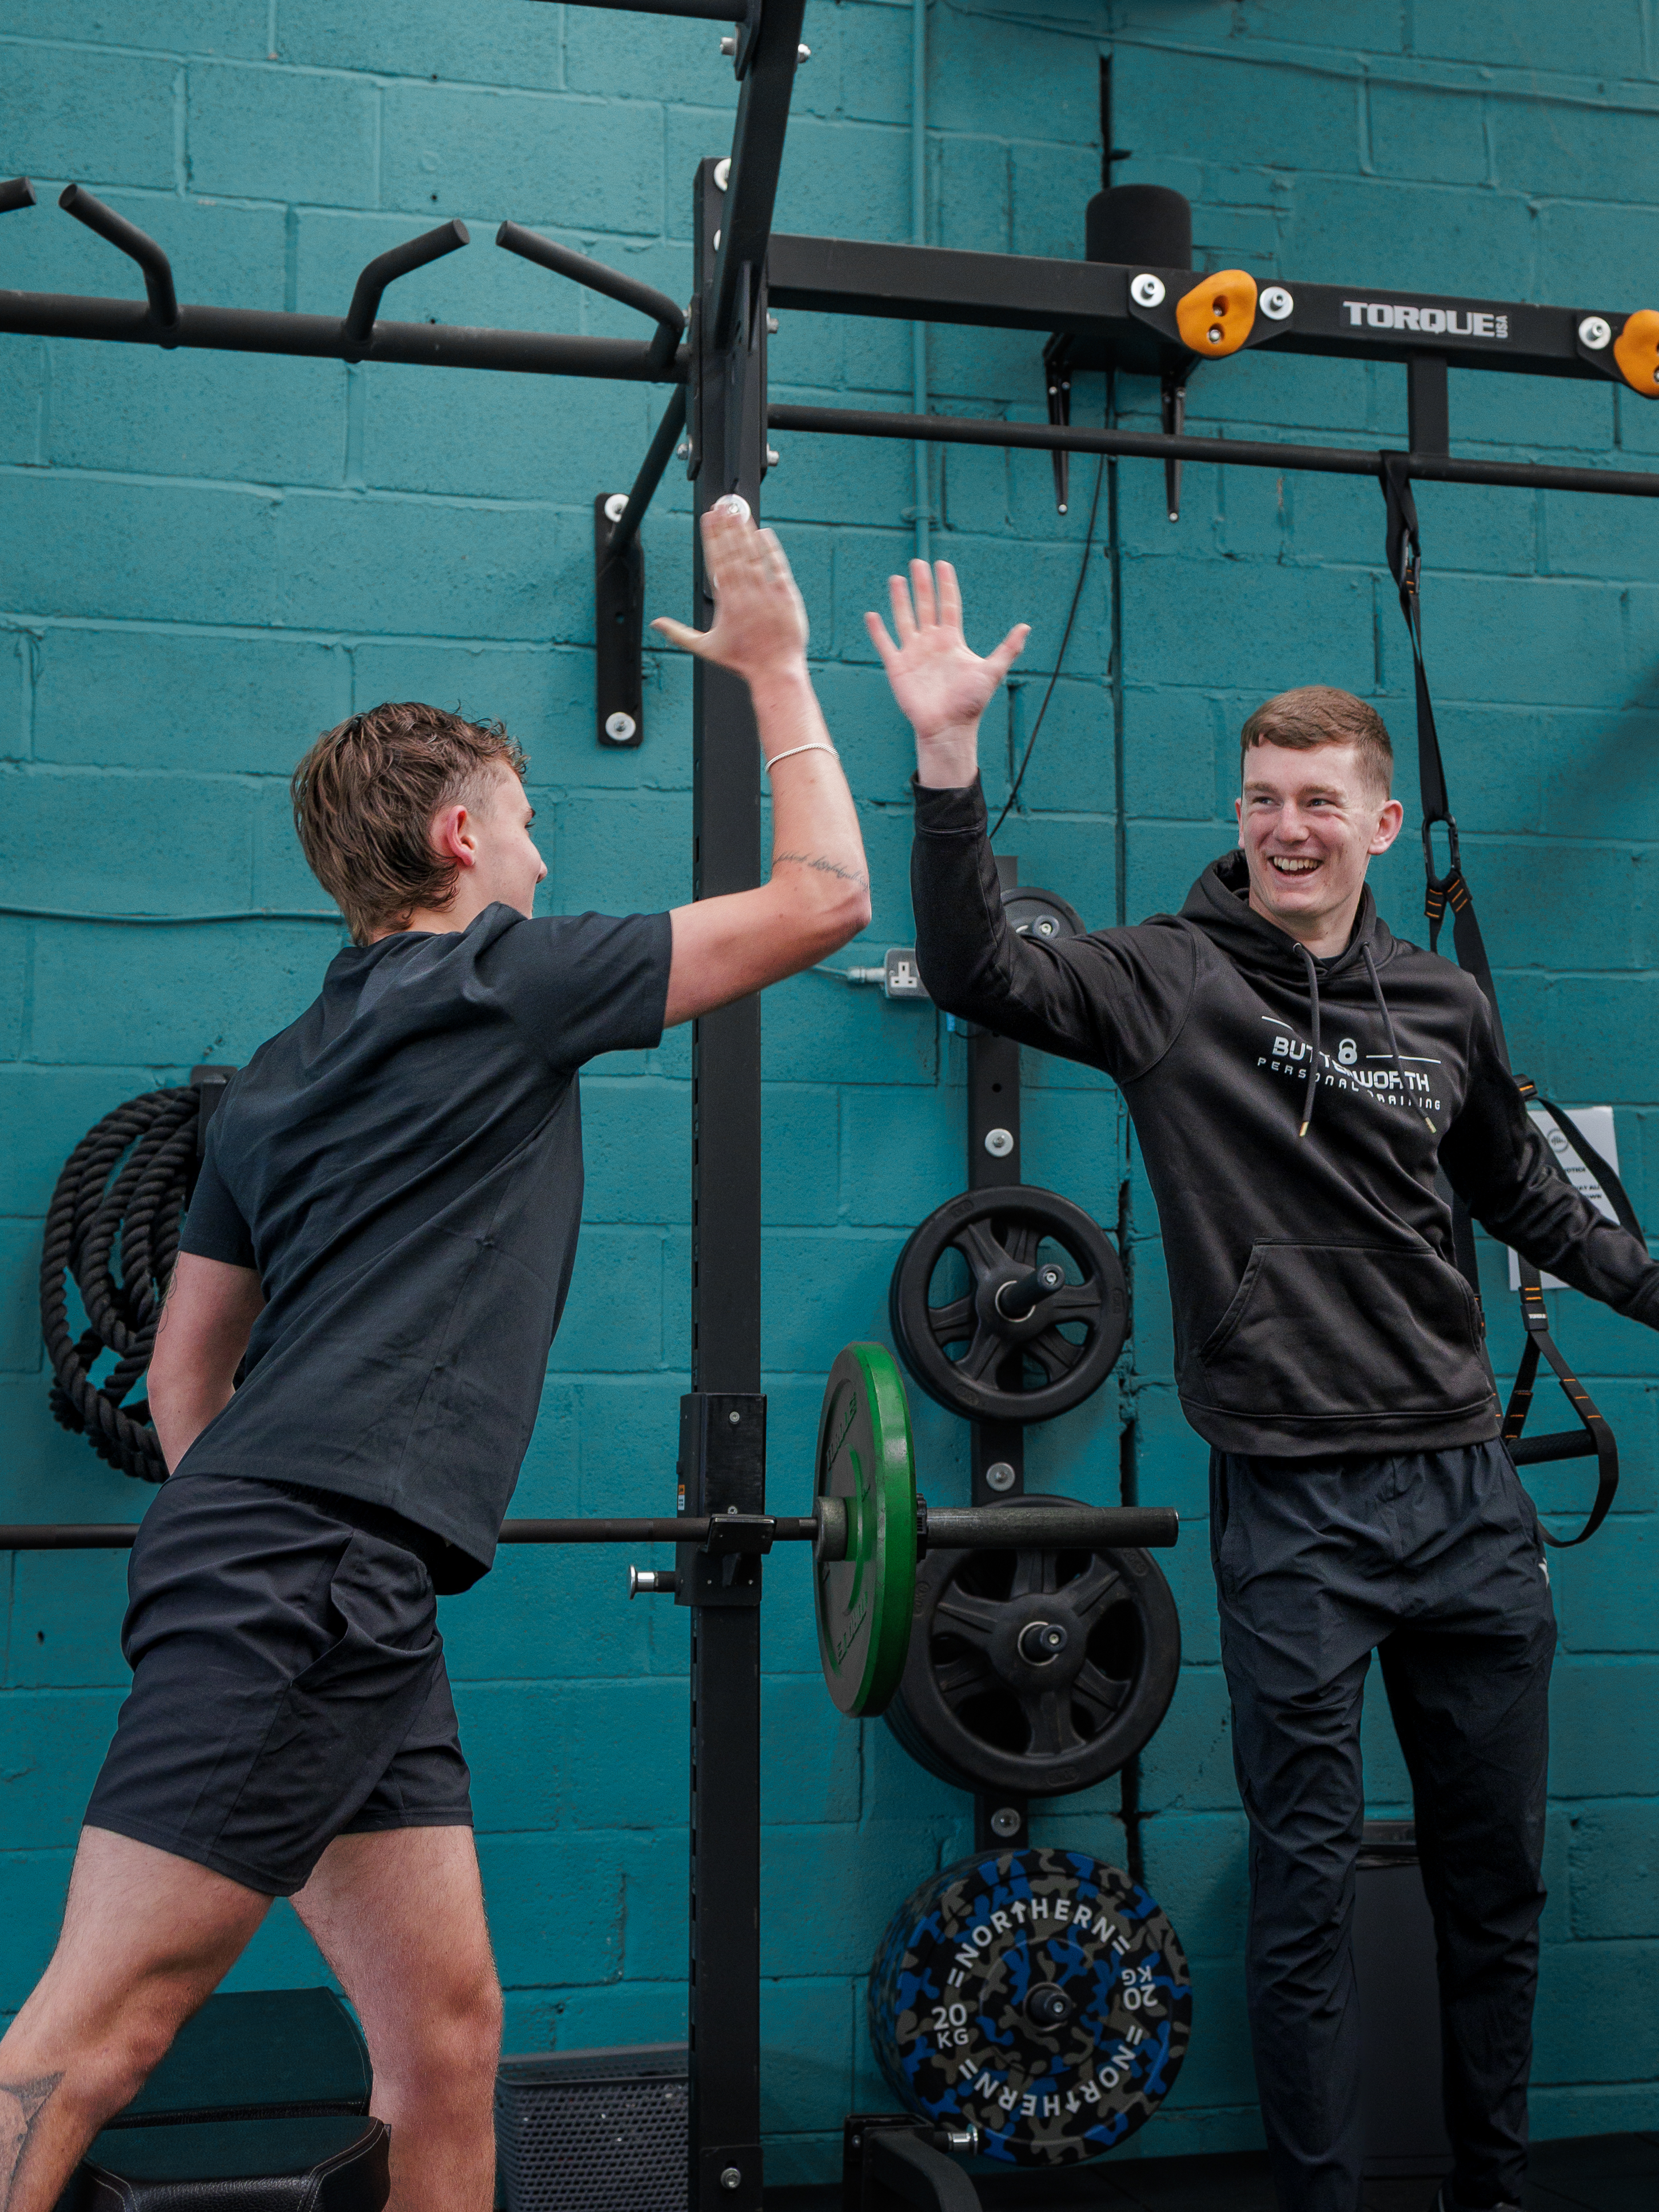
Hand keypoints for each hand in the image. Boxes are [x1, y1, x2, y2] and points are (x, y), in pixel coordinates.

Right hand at [652, 497, 808, 686]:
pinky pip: (778, 566)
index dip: (712, 537)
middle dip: (727, 527)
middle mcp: (746, 594)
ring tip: (739, 512)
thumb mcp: (705, 648)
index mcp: (726, 602)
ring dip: (746, 532)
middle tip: (722, 505)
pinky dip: (771, 549)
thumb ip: (678, 633)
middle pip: (734, 552)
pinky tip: (764, 532)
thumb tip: (655, 624)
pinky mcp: (786, 595)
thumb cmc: (741, 661)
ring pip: (754, 555)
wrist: (775, 671)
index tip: (708, 517)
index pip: (717, 561)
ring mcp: (767, 593)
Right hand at [865, 562, 1027, 769]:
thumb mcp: (993, 671)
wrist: (949, 728)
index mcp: (952, 641)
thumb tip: (1026, 627)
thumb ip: (1008, 648)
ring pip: (905, 619)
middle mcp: (932, 643)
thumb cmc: (971, 703)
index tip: (943, 564)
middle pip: (925, 606)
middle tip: (918, 561)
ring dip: (900, 599)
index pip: (949, 605)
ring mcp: (914, 654)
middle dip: (922, 584)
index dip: (946, 585)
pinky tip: (872, 615)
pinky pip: (886, 645)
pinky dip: (878, 631)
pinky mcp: (898, 668)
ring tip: (896, 578)